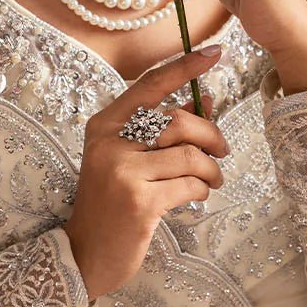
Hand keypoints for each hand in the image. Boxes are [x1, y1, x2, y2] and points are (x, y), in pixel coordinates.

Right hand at [64, 48, 228, 301]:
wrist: (85, 254)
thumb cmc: (112, 204)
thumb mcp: (129, 159)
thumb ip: (164, 130)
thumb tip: (206, 99)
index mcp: (105, 126)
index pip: (149, 85)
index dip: (184, 67)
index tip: (214, 52)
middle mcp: (110, 143)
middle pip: (178, 120)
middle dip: (210, 135)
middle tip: (221, 151)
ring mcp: (123, 172)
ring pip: (190, 155)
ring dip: (211, 168)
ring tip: (212, 179)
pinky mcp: (140, 202)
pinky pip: (189, 184)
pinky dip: (201, 189)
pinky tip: (197, 196)